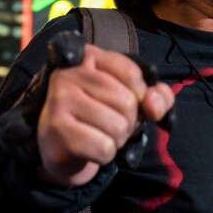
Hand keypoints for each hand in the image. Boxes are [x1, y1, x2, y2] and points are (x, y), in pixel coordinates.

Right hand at [36, 44, 173, 186]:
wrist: (60, 148)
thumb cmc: (97, 117)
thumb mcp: (129, 98)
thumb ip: (155, 96)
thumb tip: (155, 106)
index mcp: (87, 56)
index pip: (132, 73)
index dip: (140, 96)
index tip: (124, 104)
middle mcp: (69, 73)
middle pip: (127, 102)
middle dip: (127, 121)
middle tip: (108, 124)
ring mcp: (60, 100)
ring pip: (118, 126)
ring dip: (117, 140)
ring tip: (98, 135)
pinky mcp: (57, 129)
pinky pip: (104, 147)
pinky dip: (105, 155)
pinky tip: (89, 150)